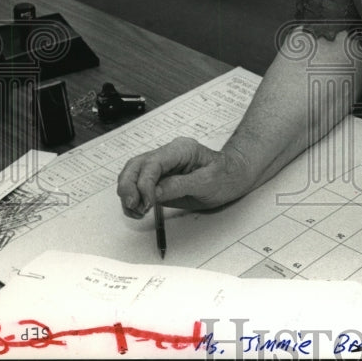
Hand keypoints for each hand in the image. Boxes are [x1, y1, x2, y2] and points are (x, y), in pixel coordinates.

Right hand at [116, 136, 253, 216]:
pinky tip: (138, 210)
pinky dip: (133, 198)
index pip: (152, 163)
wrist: (234, 176)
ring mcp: (162, 165)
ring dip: (127, 193)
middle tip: (133, 208)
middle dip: (128, 187)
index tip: (146, 203)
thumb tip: (153, 193)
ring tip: (136, 212)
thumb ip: (179, 186)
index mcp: (181, 149)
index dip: (144, 184)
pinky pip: (138, 184)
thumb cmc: (226, 175)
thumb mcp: (207, 182)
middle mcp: (167, 154)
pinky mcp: (159, 178)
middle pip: (136, 165)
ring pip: (132, 174)